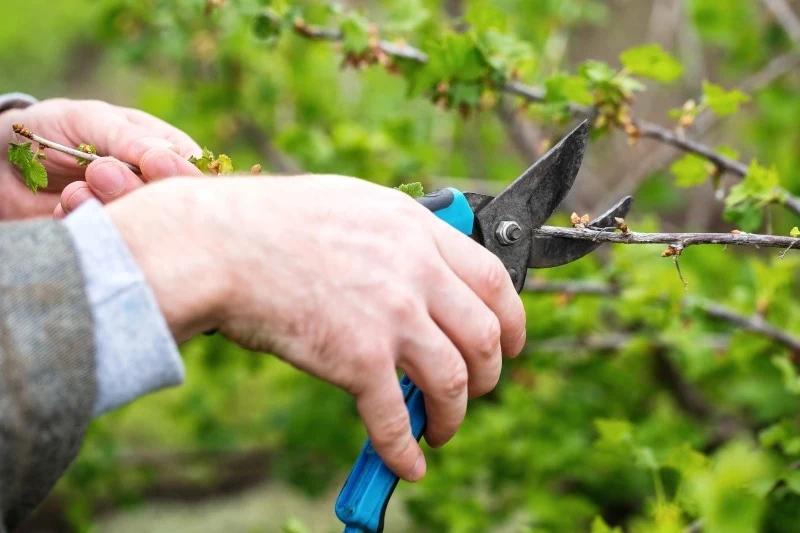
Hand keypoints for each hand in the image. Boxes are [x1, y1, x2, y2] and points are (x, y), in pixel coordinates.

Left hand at [0, 98, 201, 219]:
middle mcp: (152, 186)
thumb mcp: (89, 120)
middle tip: (99, 173)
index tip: (153, 166)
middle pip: (171, 201)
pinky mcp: (106, 236)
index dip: (179, 172)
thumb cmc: (49, 128)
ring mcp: (130, 212)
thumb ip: (129, 138)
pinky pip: (109, 240)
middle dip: (133, 188)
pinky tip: (63, 206)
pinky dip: (83, 223)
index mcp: (162, 151)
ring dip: (103, 204)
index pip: (192, 169)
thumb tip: (168, 156)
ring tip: (73, 190)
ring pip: (142, 224)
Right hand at [107, 175, 526, 481]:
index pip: (493, 280)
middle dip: (489, 375)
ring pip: (455, 381)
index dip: (513, 319)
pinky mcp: (359, 359)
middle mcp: (416, 273)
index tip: (511, 343)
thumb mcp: (353, 206)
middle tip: (475, 390)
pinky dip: (406, 450)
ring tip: (440, 429)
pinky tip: (409, 463)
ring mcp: (392, 317)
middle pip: (486, 336)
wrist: (221, 246)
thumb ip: (397, 235)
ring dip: (453, 416)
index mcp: (417, 231)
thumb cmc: (272, 223)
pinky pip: (397, 420)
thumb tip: (418, 265)